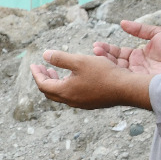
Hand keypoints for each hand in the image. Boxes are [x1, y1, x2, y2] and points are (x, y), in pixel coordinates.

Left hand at [31, 49, 145, 109]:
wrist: (126, 89)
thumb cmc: (103, 74)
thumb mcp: (79, 61)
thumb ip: (60, 59)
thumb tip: (45, 56)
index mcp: (65, 91)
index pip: (43, 84)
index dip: (36, 74)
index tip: (33, 65)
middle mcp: (71, 101)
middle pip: (51, 91)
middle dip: (44, 79)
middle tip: (42, 68)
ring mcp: (82, 103)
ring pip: (62, 94)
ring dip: (56, 82)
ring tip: (56, 71)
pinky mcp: (91, 102)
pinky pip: (73, 95)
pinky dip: (67, 85)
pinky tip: (74, 77)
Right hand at [92, 21, 160, 76]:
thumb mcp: (157, 34)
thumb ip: (139, 29)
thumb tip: (122, 23)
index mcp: (140, 57)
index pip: (119, 54)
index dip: (108, 50)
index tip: (97, 46)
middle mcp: (136, 68)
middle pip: (114, 62)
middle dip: (103, 56)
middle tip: (94, 50)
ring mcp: (136, 76)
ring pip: (116, 70)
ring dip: (105, 62)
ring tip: (96, 53)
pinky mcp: (138, 83)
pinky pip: (122, 77)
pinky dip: (112, 70)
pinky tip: (104, 63)